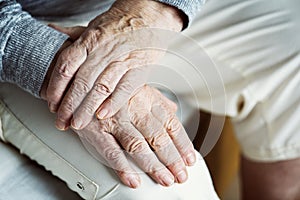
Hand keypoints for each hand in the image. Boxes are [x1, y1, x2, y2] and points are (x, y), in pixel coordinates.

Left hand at [45, 0, 183, 130]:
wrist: (148, 16)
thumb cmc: (120, 24)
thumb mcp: (94, 26)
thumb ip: (74, 34)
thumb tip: (53, 30)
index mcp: (89, 41)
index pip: (66, 66)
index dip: (56, 87)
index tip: (51, 103)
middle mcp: (103, 52)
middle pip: (81, 82)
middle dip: (69, 105)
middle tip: (61, 122)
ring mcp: (121, 61)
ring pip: (100, 88)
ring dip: (87, 108)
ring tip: (78, 124)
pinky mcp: (138, 70)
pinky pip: (124, 88)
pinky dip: (113, 103)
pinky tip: (103, 115)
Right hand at [75, 85, 195, 187]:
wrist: (79, 80)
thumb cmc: (110, 86)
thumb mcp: (136, 86)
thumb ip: (156, 99)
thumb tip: (173, 109)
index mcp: (146, 98)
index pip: (170, 123)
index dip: (182, 143)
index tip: (190, 158)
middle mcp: (133, 109)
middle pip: (158, 137)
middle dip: (172, 158)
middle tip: (181, 175)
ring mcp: (114, 120)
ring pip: (138, 146)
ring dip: (153, 165)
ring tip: (165, 179)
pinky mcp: (95, 130)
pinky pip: (111, 151)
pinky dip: (123, 167)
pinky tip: (134, 179)